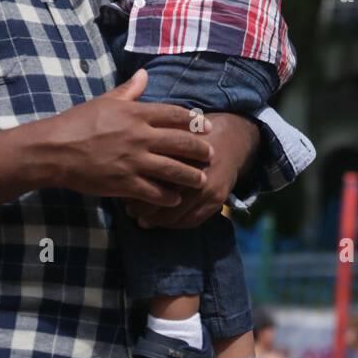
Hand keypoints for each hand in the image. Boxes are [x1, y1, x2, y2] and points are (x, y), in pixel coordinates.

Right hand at [28, 71, 214, 205]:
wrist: (55, 149)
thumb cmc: (78, 122)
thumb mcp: (105, 100)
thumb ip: (129, 90)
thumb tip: (144, 74)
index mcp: (136, 114)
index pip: (175, 115)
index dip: (195, 121)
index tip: (207, 126)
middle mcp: (140, 136)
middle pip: (181, 143)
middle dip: (200, 150)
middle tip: (211, 154)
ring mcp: (134, 161)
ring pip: (173, 170)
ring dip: (190, 176)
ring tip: (200, 180)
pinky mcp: (125, 183)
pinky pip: (154, 191)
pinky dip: (167, 196)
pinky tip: (174, 198)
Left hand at [124, 112, 259, 229]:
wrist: (232, 140)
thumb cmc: (196, 135)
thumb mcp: (175, 134)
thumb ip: (154, 148)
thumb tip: (127, 167)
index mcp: (184, 156)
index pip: (154, 183)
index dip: (136, 192)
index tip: (124, 196)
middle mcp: (198, 176)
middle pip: (163, 203)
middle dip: (143, 210)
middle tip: (130, 210)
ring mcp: (210, 191)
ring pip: (176, 217)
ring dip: (157, 221)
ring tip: (142, 218)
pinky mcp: (218, 201)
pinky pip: (192, 221)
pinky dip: (175, 224)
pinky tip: (162, 221)